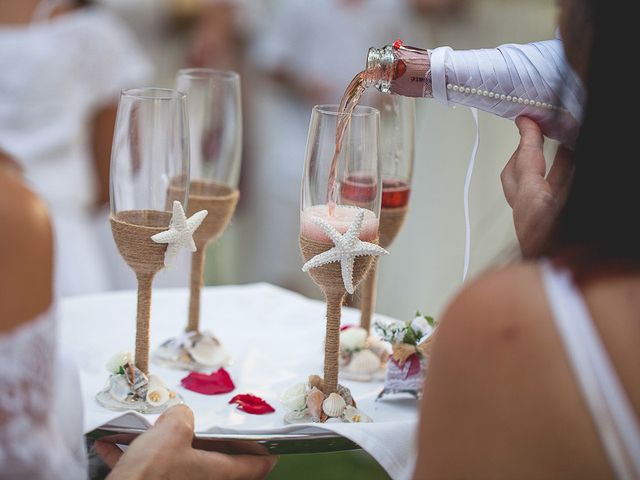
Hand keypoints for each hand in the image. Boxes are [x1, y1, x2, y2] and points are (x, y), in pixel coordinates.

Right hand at [95, 405, 276, 479]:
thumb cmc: (151, 473)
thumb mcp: (173, 430)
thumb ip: (183, 416)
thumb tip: (180, 414)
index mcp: (215, 470)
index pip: (255, 465)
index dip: (266, 453)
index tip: (272, 444)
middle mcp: (199, 479)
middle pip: (215, 458)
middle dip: (208, 439)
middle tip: (209, 423)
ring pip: (176, 460)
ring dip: (163, 443)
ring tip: (150, 427)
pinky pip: (146, 466)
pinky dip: (132, 453)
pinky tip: (111, 442)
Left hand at [501, 117, 574, 256]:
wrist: (557, 297)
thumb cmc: (565, 253)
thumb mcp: (561, 205)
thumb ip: (567, 177)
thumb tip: (563, 152)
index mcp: (533, 203)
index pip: (527, 160)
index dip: (528, 136)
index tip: (526, 118)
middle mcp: (526, 214)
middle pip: (514, 175)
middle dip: (524, 152)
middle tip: (537, 133)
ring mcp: (530, 227)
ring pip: (528, 189)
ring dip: (542, 168)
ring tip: (564, 150)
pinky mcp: (537, 238)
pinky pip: (540, 203)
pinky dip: (551, 187)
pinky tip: (567, 184)